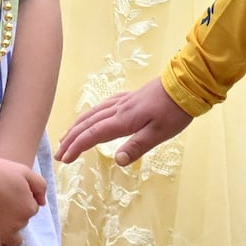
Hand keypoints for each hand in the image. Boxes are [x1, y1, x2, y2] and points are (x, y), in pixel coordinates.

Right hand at [0, 154, 45, 245]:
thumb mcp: (23, 170)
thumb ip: (39, 185)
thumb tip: (42, 203)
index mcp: (29, 207)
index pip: (29, 210)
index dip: (17, 205)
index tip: (4, 200)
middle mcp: (20, 223)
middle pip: (20, 225)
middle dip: (11, 219)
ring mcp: (4, 234)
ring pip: (13, 241)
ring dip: (6, 236)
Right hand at [57, 83, 195, 166]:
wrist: (185, 85)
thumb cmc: (174, 112)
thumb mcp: (159, 134)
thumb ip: (137, 147)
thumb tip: (117, 160)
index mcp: (123, 120)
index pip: (93, 135)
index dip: (77, 147)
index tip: (65, 159)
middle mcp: (118, 110)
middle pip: (88, 124)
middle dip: (71, 139)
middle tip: (59, 153)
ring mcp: (123, 102)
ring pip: (93, 113)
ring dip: (78, 126)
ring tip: (67, 136)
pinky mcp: (130, 98)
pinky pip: (102, 106)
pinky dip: (91, 114)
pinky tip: (92, 116)